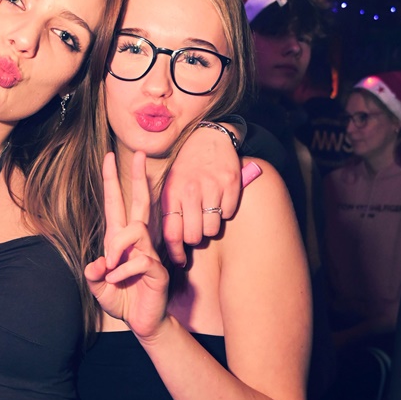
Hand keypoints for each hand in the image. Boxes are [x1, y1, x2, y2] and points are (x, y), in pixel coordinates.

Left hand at [84, 151, 168, 339]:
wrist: (143, 322)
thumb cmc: (123, 300)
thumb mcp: (98, 287)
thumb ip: (93, 274)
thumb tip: (96, 263)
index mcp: (119, 240)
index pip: (116, 204)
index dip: (112, 181)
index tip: (108, 157)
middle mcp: (136, 241)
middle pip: (139, 202)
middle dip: (137, 177)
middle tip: (141, 152)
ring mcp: (149, 252)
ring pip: (134, 231)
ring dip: (117, 249)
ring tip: (111, 269)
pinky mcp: (157, 268)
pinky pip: (139, 259)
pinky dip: (123, 272)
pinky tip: (118, 282)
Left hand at [160, 124, 242, 262]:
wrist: (207, 138)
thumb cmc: (186, 168)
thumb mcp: (170, 186)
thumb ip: (170, 212)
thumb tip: (171, 245)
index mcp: (172, 193)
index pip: (172, 233)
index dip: (176, 252)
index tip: (180, 261)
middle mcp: (190, 190)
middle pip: (194, 236)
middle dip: (195, 239)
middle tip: (196, 231)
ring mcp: (211, 187)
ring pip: (212, 229)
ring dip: (210, 226)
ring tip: (207, 213)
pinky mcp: (230, 183)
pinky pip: (228, 213)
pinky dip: (225, 211)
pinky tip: (219, 200)